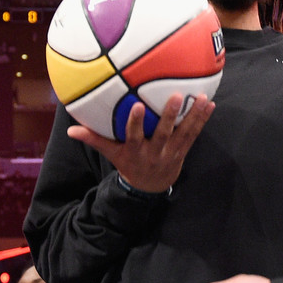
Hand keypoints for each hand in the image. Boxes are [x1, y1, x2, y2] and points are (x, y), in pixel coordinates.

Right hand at [68, 93, 214, 193]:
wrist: (150, 186)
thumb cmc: (129, 163)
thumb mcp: (112, 154)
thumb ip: (95, 139)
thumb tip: (71, 129)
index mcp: (135, 151)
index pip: (133, 136)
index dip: (134, 122)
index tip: (136, 105)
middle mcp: (154, 152)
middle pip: (163, 133)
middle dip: (169, 116)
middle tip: (176, 96)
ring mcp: (171, 152)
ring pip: (184, 133)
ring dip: (193, 115)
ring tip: (201, 98)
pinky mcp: (184, 150)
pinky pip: (195, 134)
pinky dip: (202, 120)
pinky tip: (210, 104)